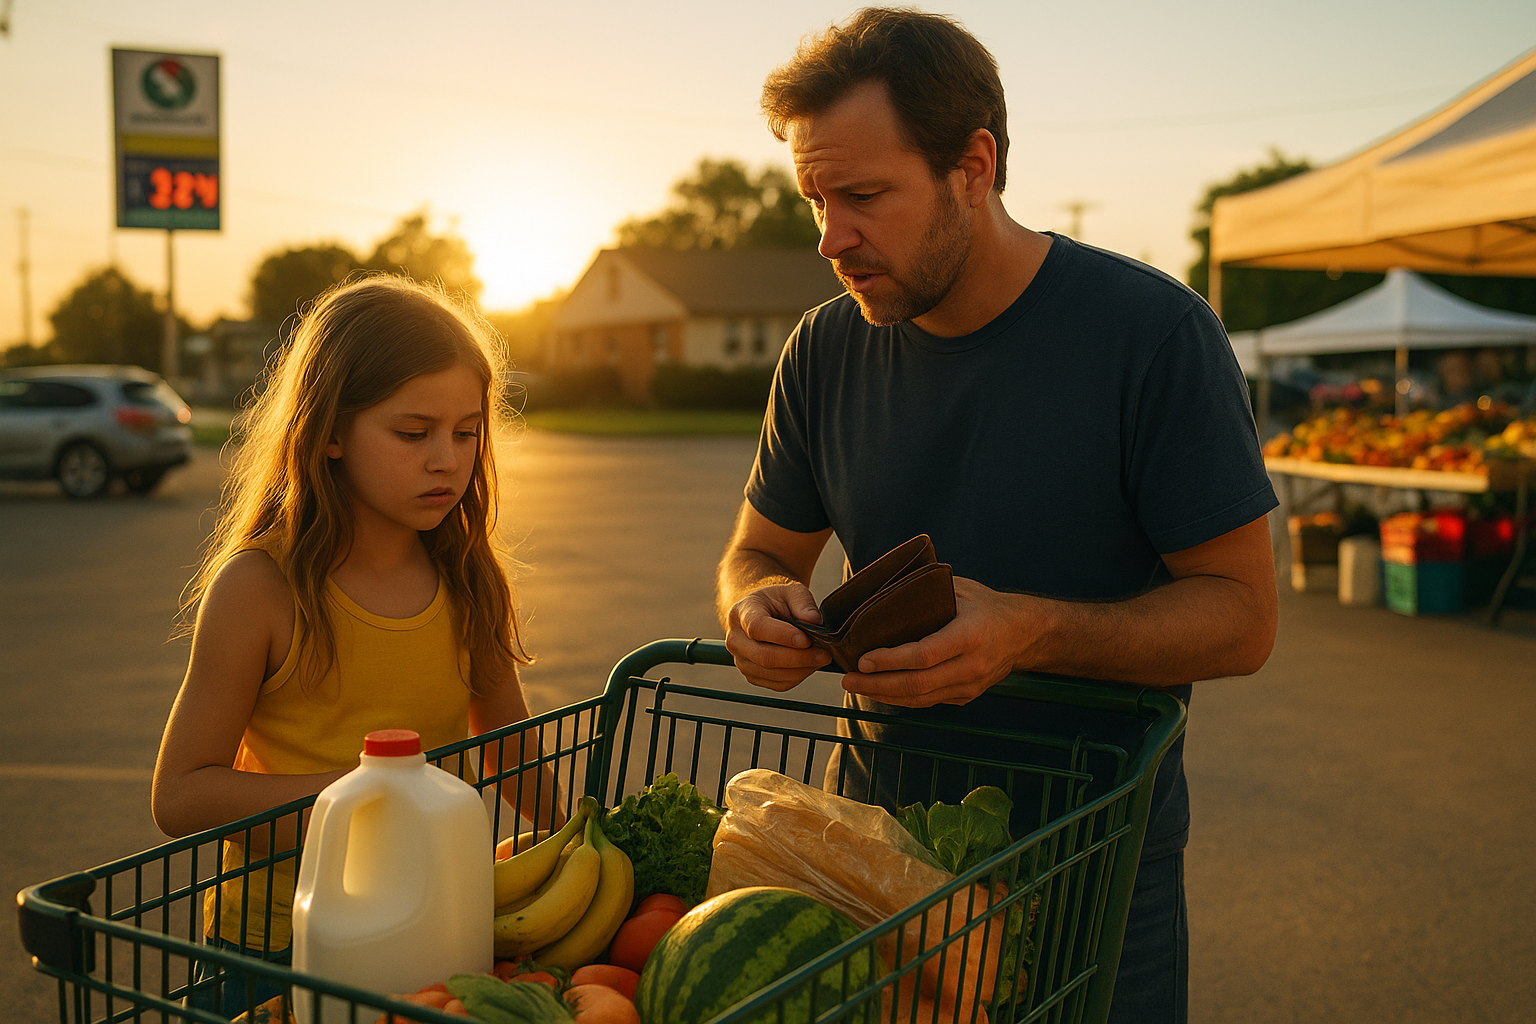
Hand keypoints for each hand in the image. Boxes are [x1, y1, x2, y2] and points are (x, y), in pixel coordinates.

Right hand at [723, 583, 832, 690]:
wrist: (763, 613)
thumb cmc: (777, 601)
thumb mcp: (791, 591)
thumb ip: (803, 602)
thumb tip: (813, 620)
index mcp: (741, 613)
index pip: (757, 628)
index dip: (782, 636)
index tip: (807, 639)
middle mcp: (736, 639)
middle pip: (764, 656)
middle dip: (798, 658)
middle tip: (824, 654)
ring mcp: (741, 661)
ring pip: (772, 673)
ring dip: (801, 669)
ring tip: (821, 658)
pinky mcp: (752, 676)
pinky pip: (777, 684)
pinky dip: (798, 677)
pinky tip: (809, 664)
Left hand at [841, 577, 1034, 706]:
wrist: (1026, 634)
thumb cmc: (987, 605)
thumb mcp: (960, 588)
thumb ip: (925, 589)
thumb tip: (880, 586)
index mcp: (970, 636)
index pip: (924, 655)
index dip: (891, 661)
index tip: (862, 660)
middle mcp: (972, 665)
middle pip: (918, 684)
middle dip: (878, 685)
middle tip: (848, 680)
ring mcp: (971, 685)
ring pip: (921, 699)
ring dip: (885, 695)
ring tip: (856, 687)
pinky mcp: (967, 696)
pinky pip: (929, 701)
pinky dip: (901, 698)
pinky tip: (881, 690)